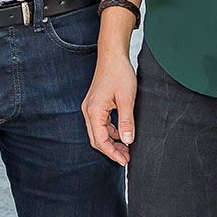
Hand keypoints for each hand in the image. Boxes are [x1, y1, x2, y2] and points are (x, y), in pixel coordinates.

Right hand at [82, 50, 136, 165]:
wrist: (112, 55)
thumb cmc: (119, 73)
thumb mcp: (126, 99)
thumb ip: (126, 122)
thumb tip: (127, 141)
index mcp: (94, 111)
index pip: (100, 140)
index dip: (112, 153)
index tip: (125, 161)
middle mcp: (88, 110)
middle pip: (96, 139)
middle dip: (111, 150)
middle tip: (126, 158)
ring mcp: (90, 107)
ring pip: (98, 132)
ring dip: (111, 142)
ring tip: (126, 149)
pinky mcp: (95, 104)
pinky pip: (100, 124)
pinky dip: (109, 132)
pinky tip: (121, 134)